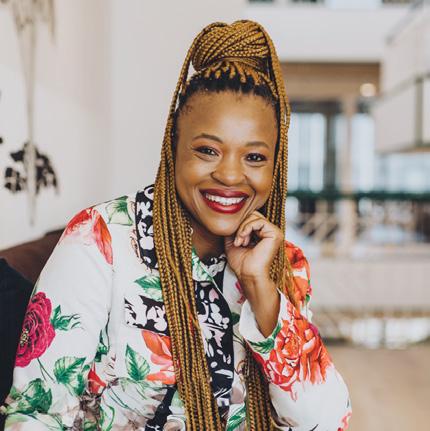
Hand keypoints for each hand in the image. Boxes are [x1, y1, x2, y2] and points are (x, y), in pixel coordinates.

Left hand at [224, 210, 283, 336]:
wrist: (248, 275)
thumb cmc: (241, 263)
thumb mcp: (232, 241)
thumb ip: (233, 228)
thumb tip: (229, 217)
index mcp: (262, 233)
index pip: (250, 217)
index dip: (239, 224)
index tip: (234, 239)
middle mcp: (269, 231)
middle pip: (252, 214)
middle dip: (241, 225)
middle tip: (237, 240)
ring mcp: (274, 232)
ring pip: (254, 216)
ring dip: (242, 229)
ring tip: (240, 242)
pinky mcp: (275, 234)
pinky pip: (259, 221)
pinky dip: (247, 228)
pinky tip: (243, 239)